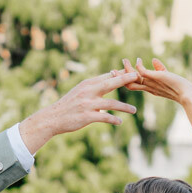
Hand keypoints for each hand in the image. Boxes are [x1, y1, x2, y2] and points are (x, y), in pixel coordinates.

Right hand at [17, 68, 139, 152]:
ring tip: (134, 110)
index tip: (134, 70)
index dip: (121, 72)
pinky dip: (114, 119)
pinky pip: (104, 117)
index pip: (107, 75)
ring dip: (124, 107)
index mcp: (88, 84)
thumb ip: (95, 86)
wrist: (54, 118)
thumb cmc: (70, 105)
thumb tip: (110, 77)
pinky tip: (120, 122)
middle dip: (125, 79)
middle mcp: (88, 91)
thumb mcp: (81, 91)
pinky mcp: (87, 116)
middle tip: (138, 77)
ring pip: (111, 103)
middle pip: (110, 83)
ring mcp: (88, 104)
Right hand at [122, 58, 191, 106]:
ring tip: (124, 60)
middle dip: (120, 77)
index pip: (134, 84)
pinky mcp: (155, 77)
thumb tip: (153, 60)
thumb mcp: (167, 75)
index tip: (119, 73)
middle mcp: (148, 87)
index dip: (126, 79)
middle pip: (129, 84)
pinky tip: (138, 60)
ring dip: (127, 69)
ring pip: (133, 78)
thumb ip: (159, 68)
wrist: (186, 93)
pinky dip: (138, 66)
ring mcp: (151, 83)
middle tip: (113, 70)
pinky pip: (142, 72)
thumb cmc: (179, 86)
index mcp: (150, 88)